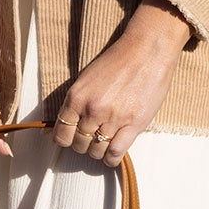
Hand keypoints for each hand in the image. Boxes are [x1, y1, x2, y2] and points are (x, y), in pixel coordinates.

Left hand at [52, 0, 192, 165]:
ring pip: (96, 151)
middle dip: (83, 144)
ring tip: (104, 142)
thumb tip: (62, 128)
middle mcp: (92, 110)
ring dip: (98, 151)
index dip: (65, 140)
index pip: (61, 134)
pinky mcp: (134, 124)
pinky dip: (111, 158)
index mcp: (76, 97)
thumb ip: (75, 104)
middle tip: (91, 137)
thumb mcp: (87, 79)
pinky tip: (112, 154)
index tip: (71, 138)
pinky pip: (115, 153)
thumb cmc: (117, 61)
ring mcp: (113, 118)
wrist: (147, 50)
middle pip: (79, 144)